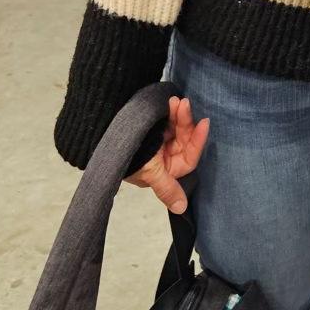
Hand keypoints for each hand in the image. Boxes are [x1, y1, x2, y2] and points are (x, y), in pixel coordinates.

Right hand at [124, 95, 209, 214]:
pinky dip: (173, 111)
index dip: (198, 142)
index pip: (189, 158)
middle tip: (184, 104)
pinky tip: (172, 102)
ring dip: (180, 114)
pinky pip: (171, 119)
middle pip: (185, 139)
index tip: (204, 123)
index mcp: (165, 170)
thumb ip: (167, 188)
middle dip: (186, 123)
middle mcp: (165, 156)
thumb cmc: (129, 158)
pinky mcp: (156, 127)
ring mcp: (161, 140)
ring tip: (177, 101)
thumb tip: (181, 209)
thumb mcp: (150, 172)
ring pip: (179, 127)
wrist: (105, 134)